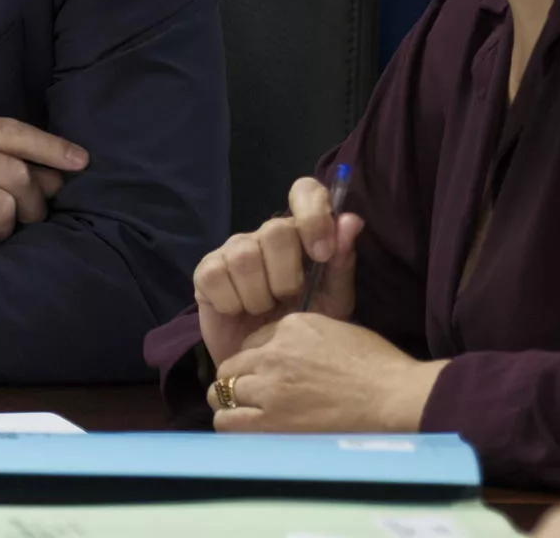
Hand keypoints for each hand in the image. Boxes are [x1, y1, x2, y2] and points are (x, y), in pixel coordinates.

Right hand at [194, 174, 363, 365]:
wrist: (269, 367)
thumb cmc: (305, 329)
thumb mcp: (333, 301)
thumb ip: (341, 261)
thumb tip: (352, 220)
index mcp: (301, 233)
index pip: (304, 192)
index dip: (313, 215)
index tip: (321, 253)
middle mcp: (265, 235)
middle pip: (275, 230)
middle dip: (286, 275)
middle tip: (288, 300)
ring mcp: (233, 251)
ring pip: (245, 256)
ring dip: (259, 295)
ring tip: (264, 311)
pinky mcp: (207, 272)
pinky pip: (217, 276)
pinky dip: (232, 302)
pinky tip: (239, 311)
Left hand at [208, 312, 446, 432]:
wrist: (394, 397)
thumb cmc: (379, 368)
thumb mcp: (338, 332)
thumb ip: (306, 340)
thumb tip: (291, 355)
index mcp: (292, 326)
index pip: (254, 341)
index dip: (257, 360)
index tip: (267, 375)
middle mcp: (274, 353)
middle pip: (231, 366)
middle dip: (238, 380)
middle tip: (251, 396)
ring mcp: (270, 387)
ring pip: (221, 393)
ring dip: (230, 403)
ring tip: (247, 415)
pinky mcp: (272, 420)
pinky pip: (229, 422)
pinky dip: (232, 424)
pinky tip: (248, 429)